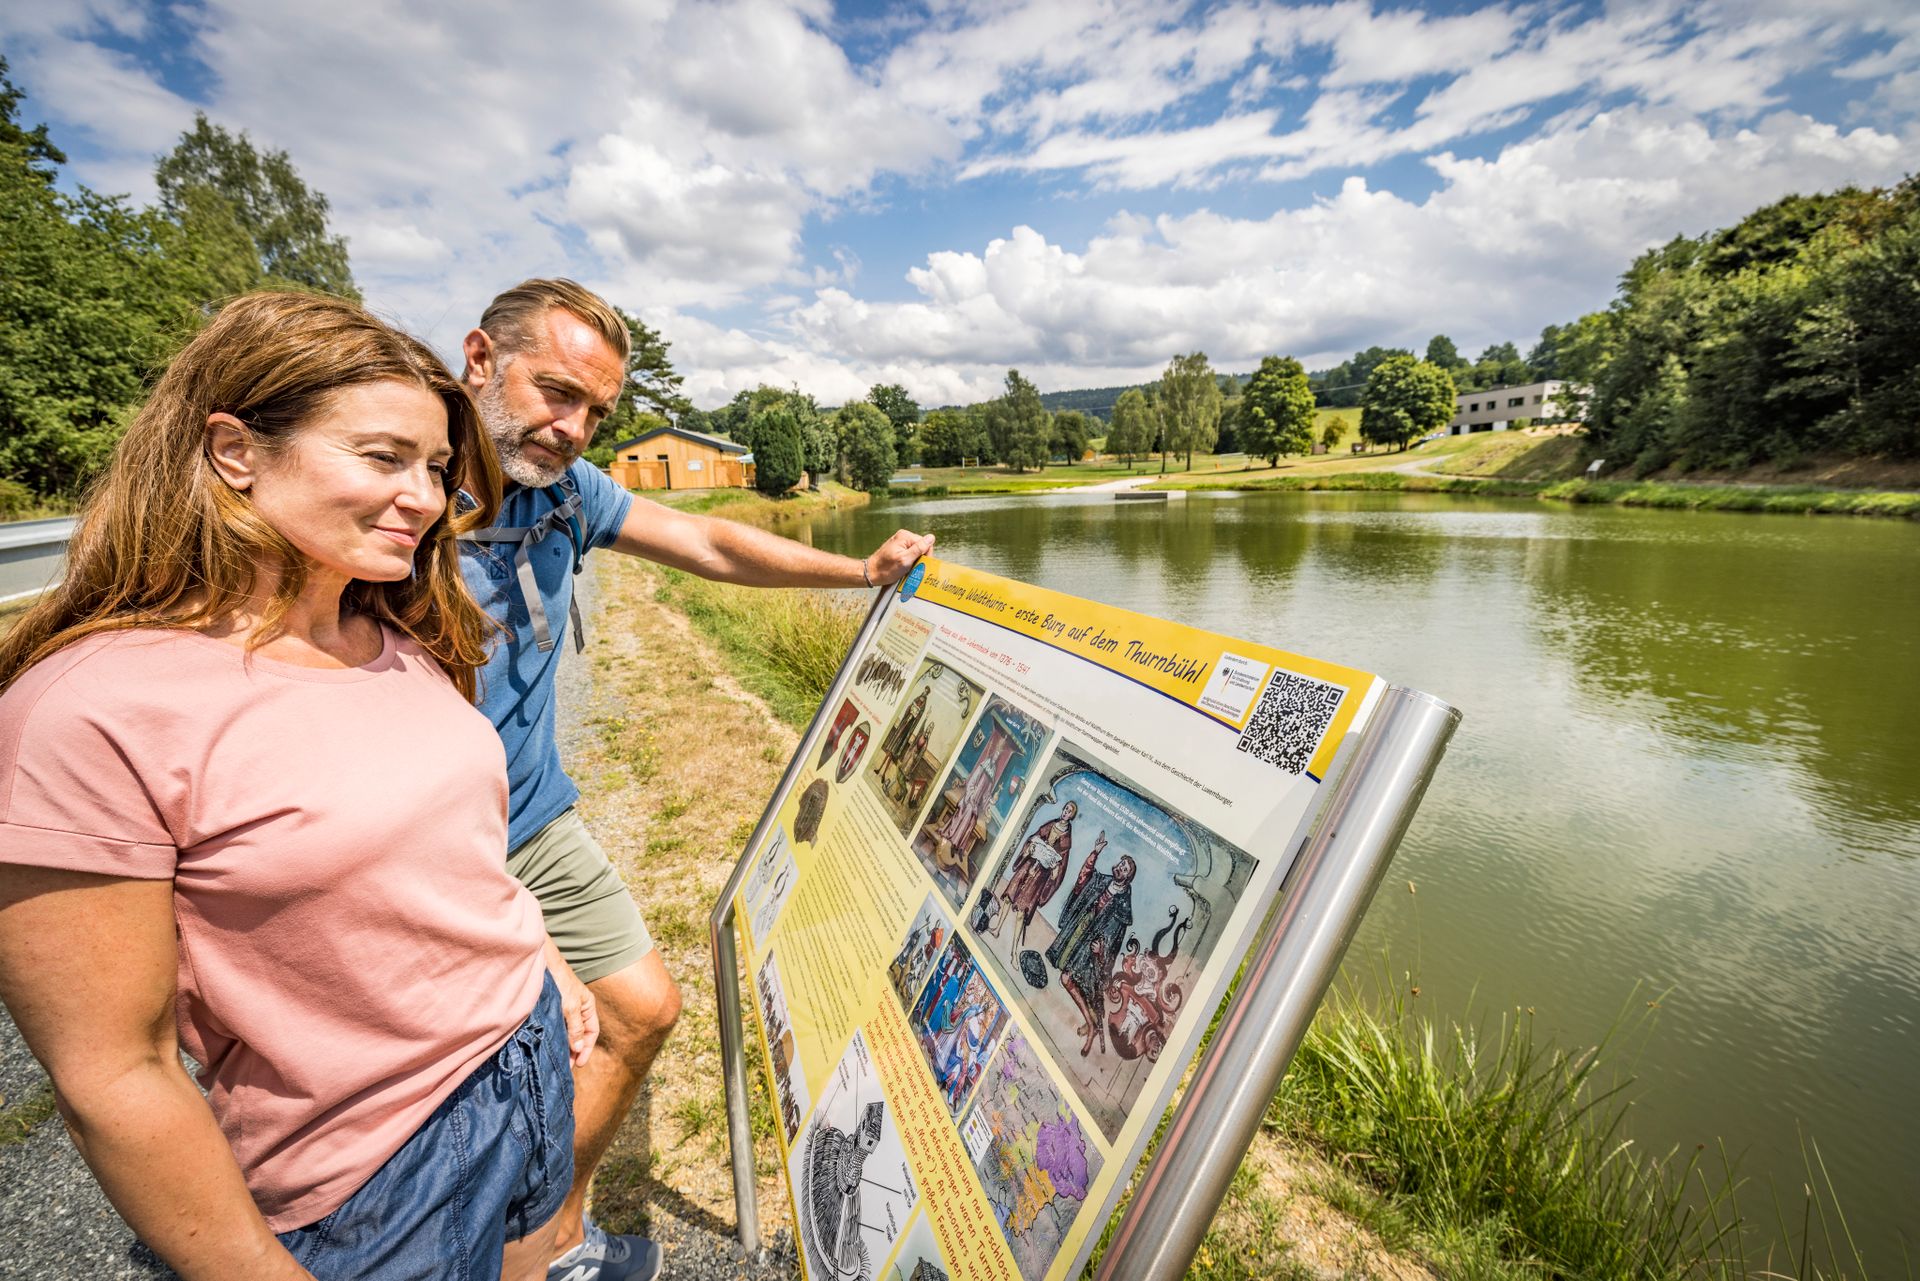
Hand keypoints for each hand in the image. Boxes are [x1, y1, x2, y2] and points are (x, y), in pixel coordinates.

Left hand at [544, 939, 599, 1065]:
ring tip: (557, 1060)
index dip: (587, 1048)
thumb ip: (575, 1028)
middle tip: (566, 1067)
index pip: (592, 1032)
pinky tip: (548, 1045)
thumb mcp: (570, 1006)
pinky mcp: (550, 1009)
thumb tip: (578, 1049)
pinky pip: (555, 1027)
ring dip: (563, 1045)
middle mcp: (577, 1008)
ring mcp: (563, 1008)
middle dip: (574, 1050)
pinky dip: (554, 1037)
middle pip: (579, 1034)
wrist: (541, 964)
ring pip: (566, 1031)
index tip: (578, 1064)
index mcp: (587, 1006)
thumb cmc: (560, 982)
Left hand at [862, 529, 936, 586]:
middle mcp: (903, 536)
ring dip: (914, 562)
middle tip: (911, 568)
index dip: (925, 556)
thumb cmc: (885, 569)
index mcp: (905, 536)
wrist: (871, 574)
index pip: (926, 544)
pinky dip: (909, 562)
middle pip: (921, 548)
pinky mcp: (898, 549)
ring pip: (916, 552)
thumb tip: (931, 538)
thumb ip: (919, 548)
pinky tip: (903, 567)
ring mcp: (900, 542)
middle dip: (919, 559)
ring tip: (906, 568)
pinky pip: (910, 554)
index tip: (918, 565)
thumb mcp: (905, 560)